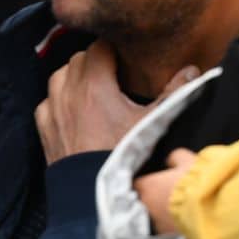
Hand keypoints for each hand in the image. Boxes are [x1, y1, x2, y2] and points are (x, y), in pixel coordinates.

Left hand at [34, 43, 197, 164]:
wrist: (93, 192)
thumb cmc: (124, 154)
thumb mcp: (154, 122)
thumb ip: (175, 92)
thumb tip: (192, 70)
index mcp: (95, 85)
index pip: (100, 46)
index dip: (114, 47)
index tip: (126, 56)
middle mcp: (69, 93)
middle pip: (79, 58)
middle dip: (96, 59)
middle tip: (115, 70)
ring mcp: (53, 111)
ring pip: (59, 76)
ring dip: (74, 75)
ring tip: (92, 86)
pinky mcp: (45, 130)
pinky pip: (45, 102)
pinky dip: (57, 99)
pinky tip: (70, 108)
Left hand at [137, 148, 199, 234]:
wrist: (209, 207)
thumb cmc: (196, 181)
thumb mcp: (187, 160)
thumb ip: (176, 157)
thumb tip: (171, 160)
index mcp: (148, 185)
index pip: (139, 183)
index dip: (148, 182)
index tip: (157, 182)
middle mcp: (146, 205)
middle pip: (144, 201)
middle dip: (153, 199)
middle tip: (168, 196)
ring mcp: (155, 223)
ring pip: (154, 217)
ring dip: (162, 214)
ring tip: (178, 210)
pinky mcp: (167, 236)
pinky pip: (165, 229)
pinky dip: (171, 226)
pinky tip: (183, 221)